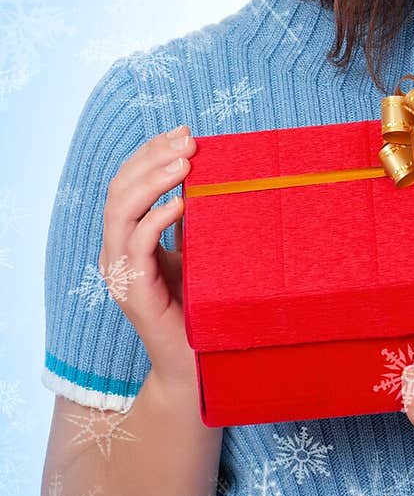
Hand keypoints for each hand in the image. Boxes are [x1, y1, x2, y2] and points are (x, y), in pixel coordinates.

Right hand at [99, 124, 198, 397]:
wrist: (196, 363)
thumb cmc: (200, 306)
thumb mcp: (197, 252)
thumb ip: (194, 220)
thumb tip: (213, 176)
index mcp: (127, 239)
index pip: (127, 183)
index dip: (150, 153)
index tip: (183, 132)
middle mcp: (117, 252)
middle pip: (119, 189)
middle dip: (152, 158)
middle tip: (187, 141)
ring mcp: (121, 273)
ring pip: (120, 212)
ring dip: (152, 181)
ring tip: (184, 163)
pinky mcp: (134, 293)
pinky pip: (136, 246)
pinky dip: (156, 218)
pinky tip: (181, 202)